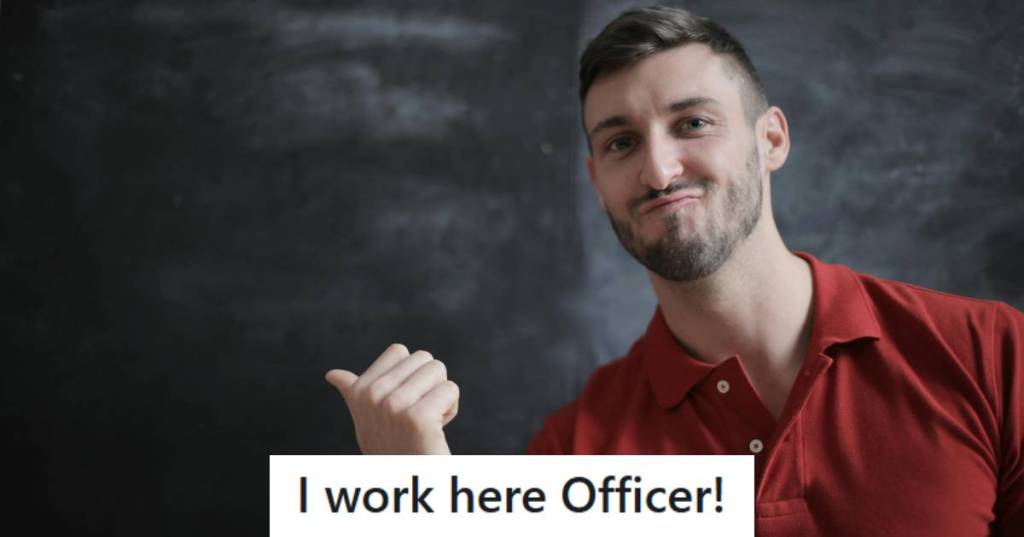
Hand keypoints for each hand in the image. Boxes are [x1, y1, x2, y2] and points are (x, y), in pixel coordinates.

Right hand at [325, 343, 458, 453]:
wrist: (407, 483)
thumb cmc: (391, 447)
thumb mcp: (366, 417)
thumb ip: (353, 392)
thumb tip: (332, 374)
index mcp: (359, 390)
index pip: (399, 350)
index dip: (410, 374)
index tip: (402, 403)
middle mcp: (371, 395)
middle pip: (423, 358)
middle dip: (429, 384)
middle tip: (417, 416)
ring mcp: (392, 405)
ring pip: (438, 369)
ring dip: (441, 396)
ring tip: (427, 421)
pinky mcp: (416, 417)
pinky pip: (450, 389)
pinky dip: (451, 409)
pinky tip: (436, 430)